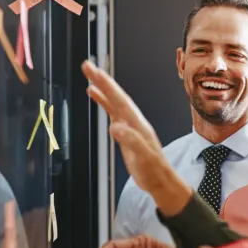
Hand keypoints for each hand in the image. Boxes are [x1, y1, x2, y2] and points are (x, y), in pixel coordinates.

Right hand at [82, 61, 189, 213]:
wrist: (160, 181)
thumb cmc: (154, 171)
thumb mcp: (144, 157)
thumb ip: (132, 141)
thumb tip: (116, 127)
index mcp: (138, 125)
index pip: (121, 101)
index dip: (108, 87)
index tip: (95, 73)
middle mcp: (134, 121)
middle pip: (117, 96)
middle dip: (102, 81)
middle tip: (87, 66)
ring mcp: (130, 126)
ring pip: (114, 102)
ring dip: (102, 88)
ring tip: (89, 75)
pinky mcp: (125, 132)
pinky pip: (112, 112)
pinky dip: (103, 102)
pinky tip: (95, 96)